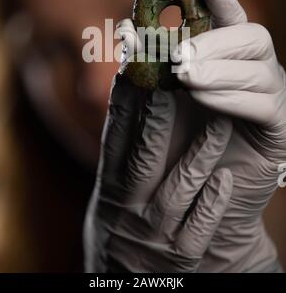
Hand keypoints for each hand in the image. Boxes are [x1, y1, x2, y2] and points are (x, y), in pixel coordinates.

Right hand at [83, 73, 232, 271]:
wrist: (127, 272)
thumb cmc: (127, 207)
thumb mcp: (113, 177)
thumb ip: (124, 135)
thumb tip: (133, 78)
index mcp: (112, 181)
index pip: (117, 135)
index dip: (127, 100)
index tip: (142, 66)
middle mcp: (130, 204)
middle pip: (144, 157)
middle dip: (159, 119)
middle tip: (178, 83)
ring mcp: (156, 230)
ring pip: (178, 188)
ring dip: (198, 155)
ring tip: (221, 123)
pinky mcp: (181, 253)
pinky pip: (199, 226)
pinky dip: (210, 203)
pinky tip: (225, 178)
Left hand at [175, 0, 285, 271]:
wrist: (201, 192)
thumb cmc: (180, 136)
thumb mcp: (164, 95)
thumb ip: (151, 65)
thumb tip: (125, 31)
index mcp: (231, 57)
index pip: (234, 21)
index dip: (225, 3)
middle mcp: (257, 69)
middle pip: (253, 37)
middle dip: (215, 40)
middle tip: (180, 53)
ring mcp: (272, 96)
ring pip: (259, 69)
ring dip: (219, 68)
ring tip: (184, 75)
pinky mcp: (278, 128)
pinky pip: (264, 105)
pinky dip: (232, 98)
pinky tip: (203, 99)